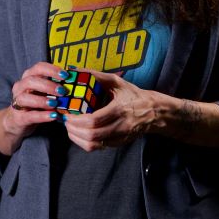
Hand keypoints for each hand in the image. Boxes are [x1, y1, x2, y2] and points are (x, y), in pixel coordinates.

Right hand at [0, 61, 68, 154]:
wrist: (18, 121)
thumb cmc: (35, 102)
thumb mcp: (44, 91)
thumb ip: (55, 85)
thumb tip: (75, 80)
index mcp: (28, 77)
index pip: (38, 67)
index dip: (52, 70)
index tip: (65, 75)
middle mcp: (20, 87)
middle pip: (31, 80)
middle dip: (48, 85)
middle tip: (62, 91)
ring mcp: (17, 102)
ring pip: (26, 97)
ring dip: (42, 100)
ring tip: (56, 103)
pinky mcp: (18, 117)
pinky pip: (30, 115)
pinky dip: (42, 115)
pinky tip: (53, 115)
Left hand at [62, 68, 218, 150]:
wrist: (153, 112)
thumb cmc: (133, 94)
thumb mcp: (116, 81)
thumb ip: (96, 75)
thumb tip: (76, 70)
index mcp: (119, 110)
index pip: (94, 120)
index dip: (77, 119)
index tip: (67, 114)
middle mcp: (120, 126)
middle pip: (92, 135)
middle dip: (74, 129)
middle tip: (65, 120)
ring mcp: (120, 137)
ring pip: (94, 145)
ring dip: (77, 138)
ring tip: (69, 127)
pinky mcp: (118, 144)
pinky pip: (98, 148)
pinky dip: (85, 142)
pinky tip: (79, 133)